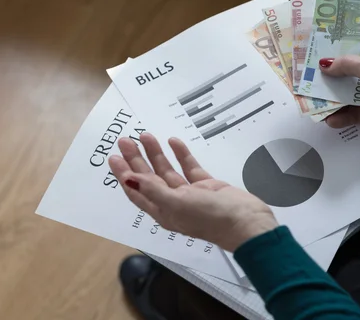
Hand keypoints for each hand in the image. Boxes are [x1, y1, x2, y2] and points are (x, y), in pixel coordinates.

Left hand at [108, 133, 277, 251]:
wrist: (245, 222)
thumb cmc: (210, 218)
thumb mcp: (176, 204)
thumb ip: (152, 190)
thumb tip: (129, 180)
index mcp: (163, 212)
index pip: (137, 191)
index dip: (124, 175)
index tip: (114, 157)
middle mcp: (173, 203)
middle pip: (149, 178)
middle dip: (137, 159)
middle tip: (126, 140)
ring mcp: (190, 194)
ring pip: (168, 170)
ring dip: (157, 154)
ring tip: (146, 135)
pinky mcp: (206, 185)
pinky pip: (189, 167)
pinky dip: (181, 155)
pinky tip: (174, 142)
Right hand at [320, 42, 359, 136]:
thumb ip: (347, 65)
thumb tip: (325, 63)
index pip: (353, 50)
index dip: (335, 53)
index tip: (315, 56)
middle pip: (346, 75)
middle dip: (328, 80)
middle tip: (309, 83)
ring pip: (347, 95)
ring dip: (332, 100)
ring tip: (316, 104)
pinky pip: (352, 113)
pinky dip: (341, 116)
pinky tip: (331, 119)